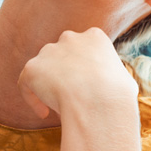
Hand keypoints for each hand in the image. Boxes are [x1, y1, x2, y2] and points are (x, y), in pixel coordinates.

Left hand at [18, 27, 137, 118]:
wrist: (98, 101)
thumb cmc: (117, 96)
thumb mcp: (124, 80)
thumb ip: (111, 76)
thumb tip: (114, 86)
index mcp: (94, 37)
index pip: (83, 50)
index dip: (81, 70)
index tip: (83, 87)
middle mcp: (70, 38)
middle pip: (60, 56)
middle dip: (62, 74)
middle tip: (67, 97)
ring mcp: (49, 51)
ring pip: (42, 70)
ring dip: (47, 86)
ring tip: (57, 107)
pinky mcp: (32, 68)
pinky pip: (26, 83)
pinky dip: (32, 99)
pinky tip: (44, 113)